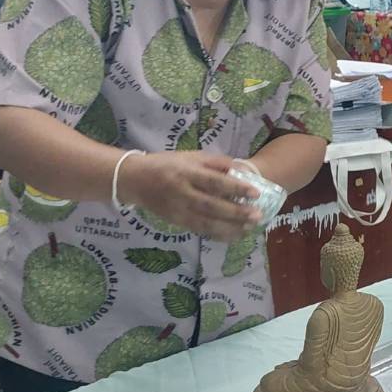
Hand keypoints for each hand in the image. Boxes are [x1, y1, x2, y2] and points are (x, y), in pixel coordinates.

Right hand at [119, 152, 261, 240]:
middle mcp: (182, 193)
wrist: (133, 180)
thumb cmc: (166, 164)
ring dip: (230, 227)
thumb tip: (242, 169)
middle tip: (258, 215)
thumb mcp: (190, 156)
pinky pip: (199, 230)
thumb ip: (216, 162)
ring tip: (250, 228)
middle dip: (237, 212)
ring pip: (206, 222)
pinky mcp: (175, 221)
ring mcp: (178, 210)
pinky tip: (234, 235)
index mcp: (186, 172)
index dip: (236, 188)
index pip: (214, 182)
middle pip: (212, 206)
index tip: (256, 193)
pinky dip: (218, 234)